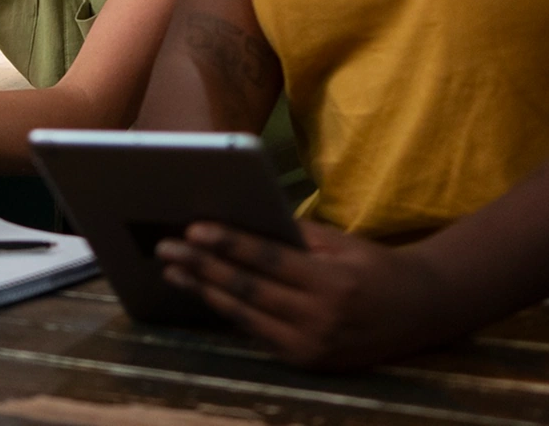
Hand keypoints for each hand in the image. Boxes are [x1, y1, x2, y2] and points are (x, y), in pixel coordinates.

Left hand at [156, 219, 446, 369]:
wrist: (420, 313)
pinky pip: (258, 334)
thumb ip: (293, 236)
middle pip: (248, 289)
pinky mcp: (307, 364)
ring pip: (246, 315)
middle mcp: (320, 320)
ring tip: (172, 271)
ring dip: (204, 291)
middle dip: (202, 267)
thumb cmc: (374, 265)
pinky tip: (203, 293)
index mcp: (332, 283)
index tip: (193, 229)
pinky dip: (228, 312)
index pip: (268, 260)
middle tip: (166, 248)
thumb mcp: (340, 242)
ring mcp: (313, 348)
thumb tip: (241, 221)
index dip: (228, 244)